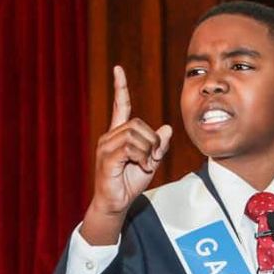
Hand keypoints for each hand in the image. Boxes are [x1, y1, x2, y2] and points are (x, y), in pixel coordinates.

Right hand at [81, 66, 171, 243]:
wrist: (116, 204)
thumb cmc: (130, 183)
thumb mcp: (150, 161)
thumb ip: (158, 146)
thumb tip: (167, 128)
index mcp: (118, 134)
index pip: (120, 106)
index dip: (120, 87)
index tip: (118, 69)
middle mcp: (110, 137)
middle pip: (137, 123)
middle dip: (152, 140)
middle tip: (153, 158)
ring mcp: (106, 147)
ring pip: (134, 135)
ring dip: (148, 150)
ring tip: (146, 164)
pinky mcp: (107, 159)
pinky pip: (130, 148)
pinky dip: (142, 158)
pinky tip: (142, 167)